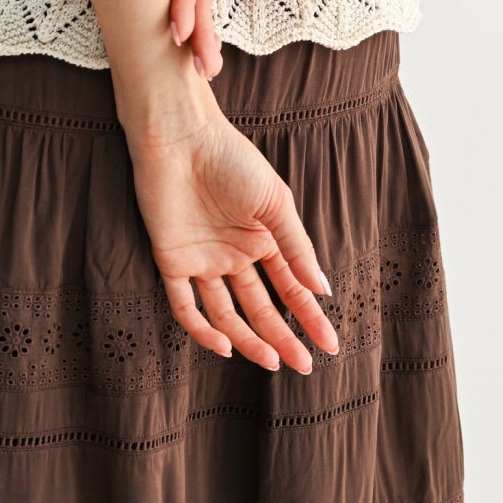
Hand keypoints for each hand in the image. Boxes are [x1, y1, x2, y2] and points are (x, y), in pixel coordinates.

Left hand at [127, 101, 338, 368]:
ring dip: (249, 339)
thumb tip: (323, 290)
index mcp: (261, 239)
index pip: (290, 287)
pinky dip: (203, 330)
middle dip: (283, 337)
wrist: (182, 136)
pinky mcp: (171, 260)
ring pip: (226, 313)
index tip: (331, 344)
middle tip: (305, 366)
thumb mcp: (274, 203)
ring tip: (273, 362)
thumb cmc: (231, 159)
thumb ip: (296, 248)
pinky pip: (186, 305)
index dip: (310, 316)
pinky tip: (225, 346)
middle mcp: (233, 254)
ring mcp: (203, 260)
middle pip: (261, 306)